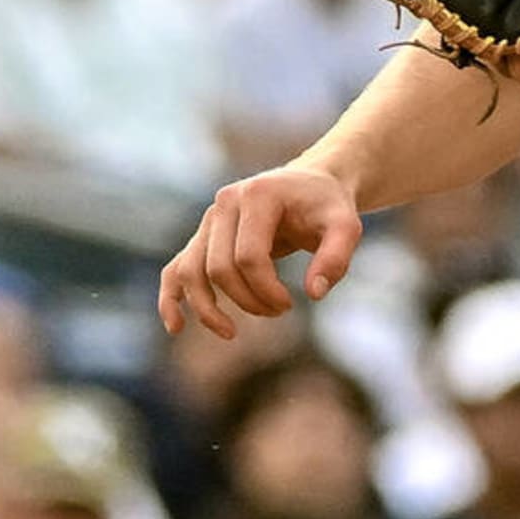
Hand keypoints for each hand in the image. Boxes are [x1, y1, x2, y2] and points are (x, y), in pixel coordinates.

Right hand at [156, 165, 363, 337]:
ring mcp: (210, 219)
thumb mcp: (347, 226)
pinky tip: (176, 327)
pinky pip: (176, 268)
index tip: (290, 304)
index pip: (248, 257)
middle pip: (218, 268)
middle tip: (279, 311)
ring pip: (190, 271)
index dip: (266, 290)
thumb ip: (336, 257)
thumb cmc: (329, 207)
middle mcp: (224, 203)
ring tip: (231, 333)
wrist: (312, 185)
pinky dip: (172, 297)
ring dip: (208, 308)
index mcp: (257, 195)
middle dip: (247, 300)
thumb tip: (313, 293)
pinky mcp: (204, 236)